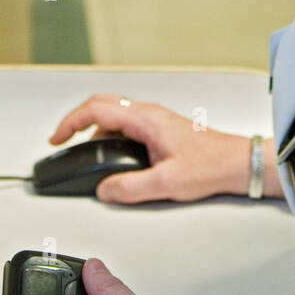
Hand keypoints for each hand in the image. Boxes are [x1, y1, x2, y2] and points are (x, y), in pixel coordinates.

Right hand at [48, 93, 256, 202]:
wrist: (237, 162)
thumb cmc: (211, 165)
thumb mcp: (166, 183)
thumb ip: (130, 188)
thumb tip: (104, 190)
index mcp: (145, 119)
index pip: (96, 109)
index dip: (70, 122)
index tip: (56, 138)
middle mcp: (148, 114)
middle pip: (101, 105)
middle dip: (76, 121)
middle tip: (61, 140)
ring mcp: (154, 120)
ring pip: (113, 114)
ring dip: (93, 129)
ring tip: (82, 151)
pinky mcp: (160, 129)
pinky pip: (126, 124)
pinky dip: (109, 134)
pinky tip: (110, 155)